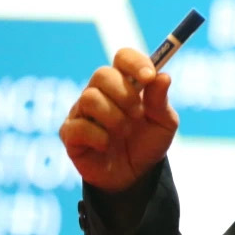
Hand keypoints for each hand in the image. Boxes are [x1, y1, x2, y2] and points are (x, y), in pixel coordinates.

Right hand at [58, 48, 178, 192]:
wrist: (135, 176)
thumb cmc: (148, 144)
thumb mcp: (164, 124)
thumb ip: (161, 101)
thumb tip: (163, 76)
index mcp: (125, 83)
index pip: (123, 57)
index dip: (135, 62)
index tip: (149, 76)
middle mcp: (100, 92)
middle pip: (102, 74)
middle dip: (124, 94)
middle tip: (137, 114)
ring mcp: (82, 112)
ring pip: (90, 98)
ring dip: (114, 118)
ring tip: (124, 132)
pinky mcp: (70, 134)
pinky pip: (78, 126)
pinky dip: (98, 137)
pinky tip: (106, 145)